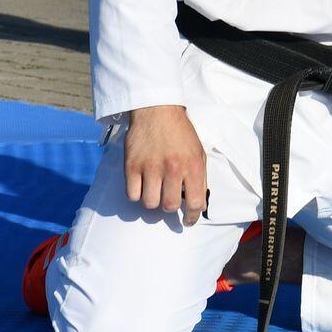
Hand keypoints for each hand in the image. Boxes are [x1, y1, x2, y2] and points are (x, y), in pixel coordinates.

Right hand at [125, 104, 207, 224]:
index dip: (193, 218)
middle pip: (169, 206)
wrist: (157, 110)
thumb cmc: (180, 133)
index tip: (188, 221)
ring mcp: (150, 167)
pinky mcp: (131, 165)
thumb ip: (200, 179)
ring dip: (152, 201)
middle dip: (170, 206)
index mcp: (193, 166)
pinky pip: (132, 195)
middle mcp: (172, 168)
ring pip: (149, 203)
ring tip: (155, 190)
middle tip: (168, 198)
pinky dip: (137, 194)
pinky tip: (141, 185)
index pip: (195, 203)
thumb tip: (200, 205)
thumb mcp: (199, 153)